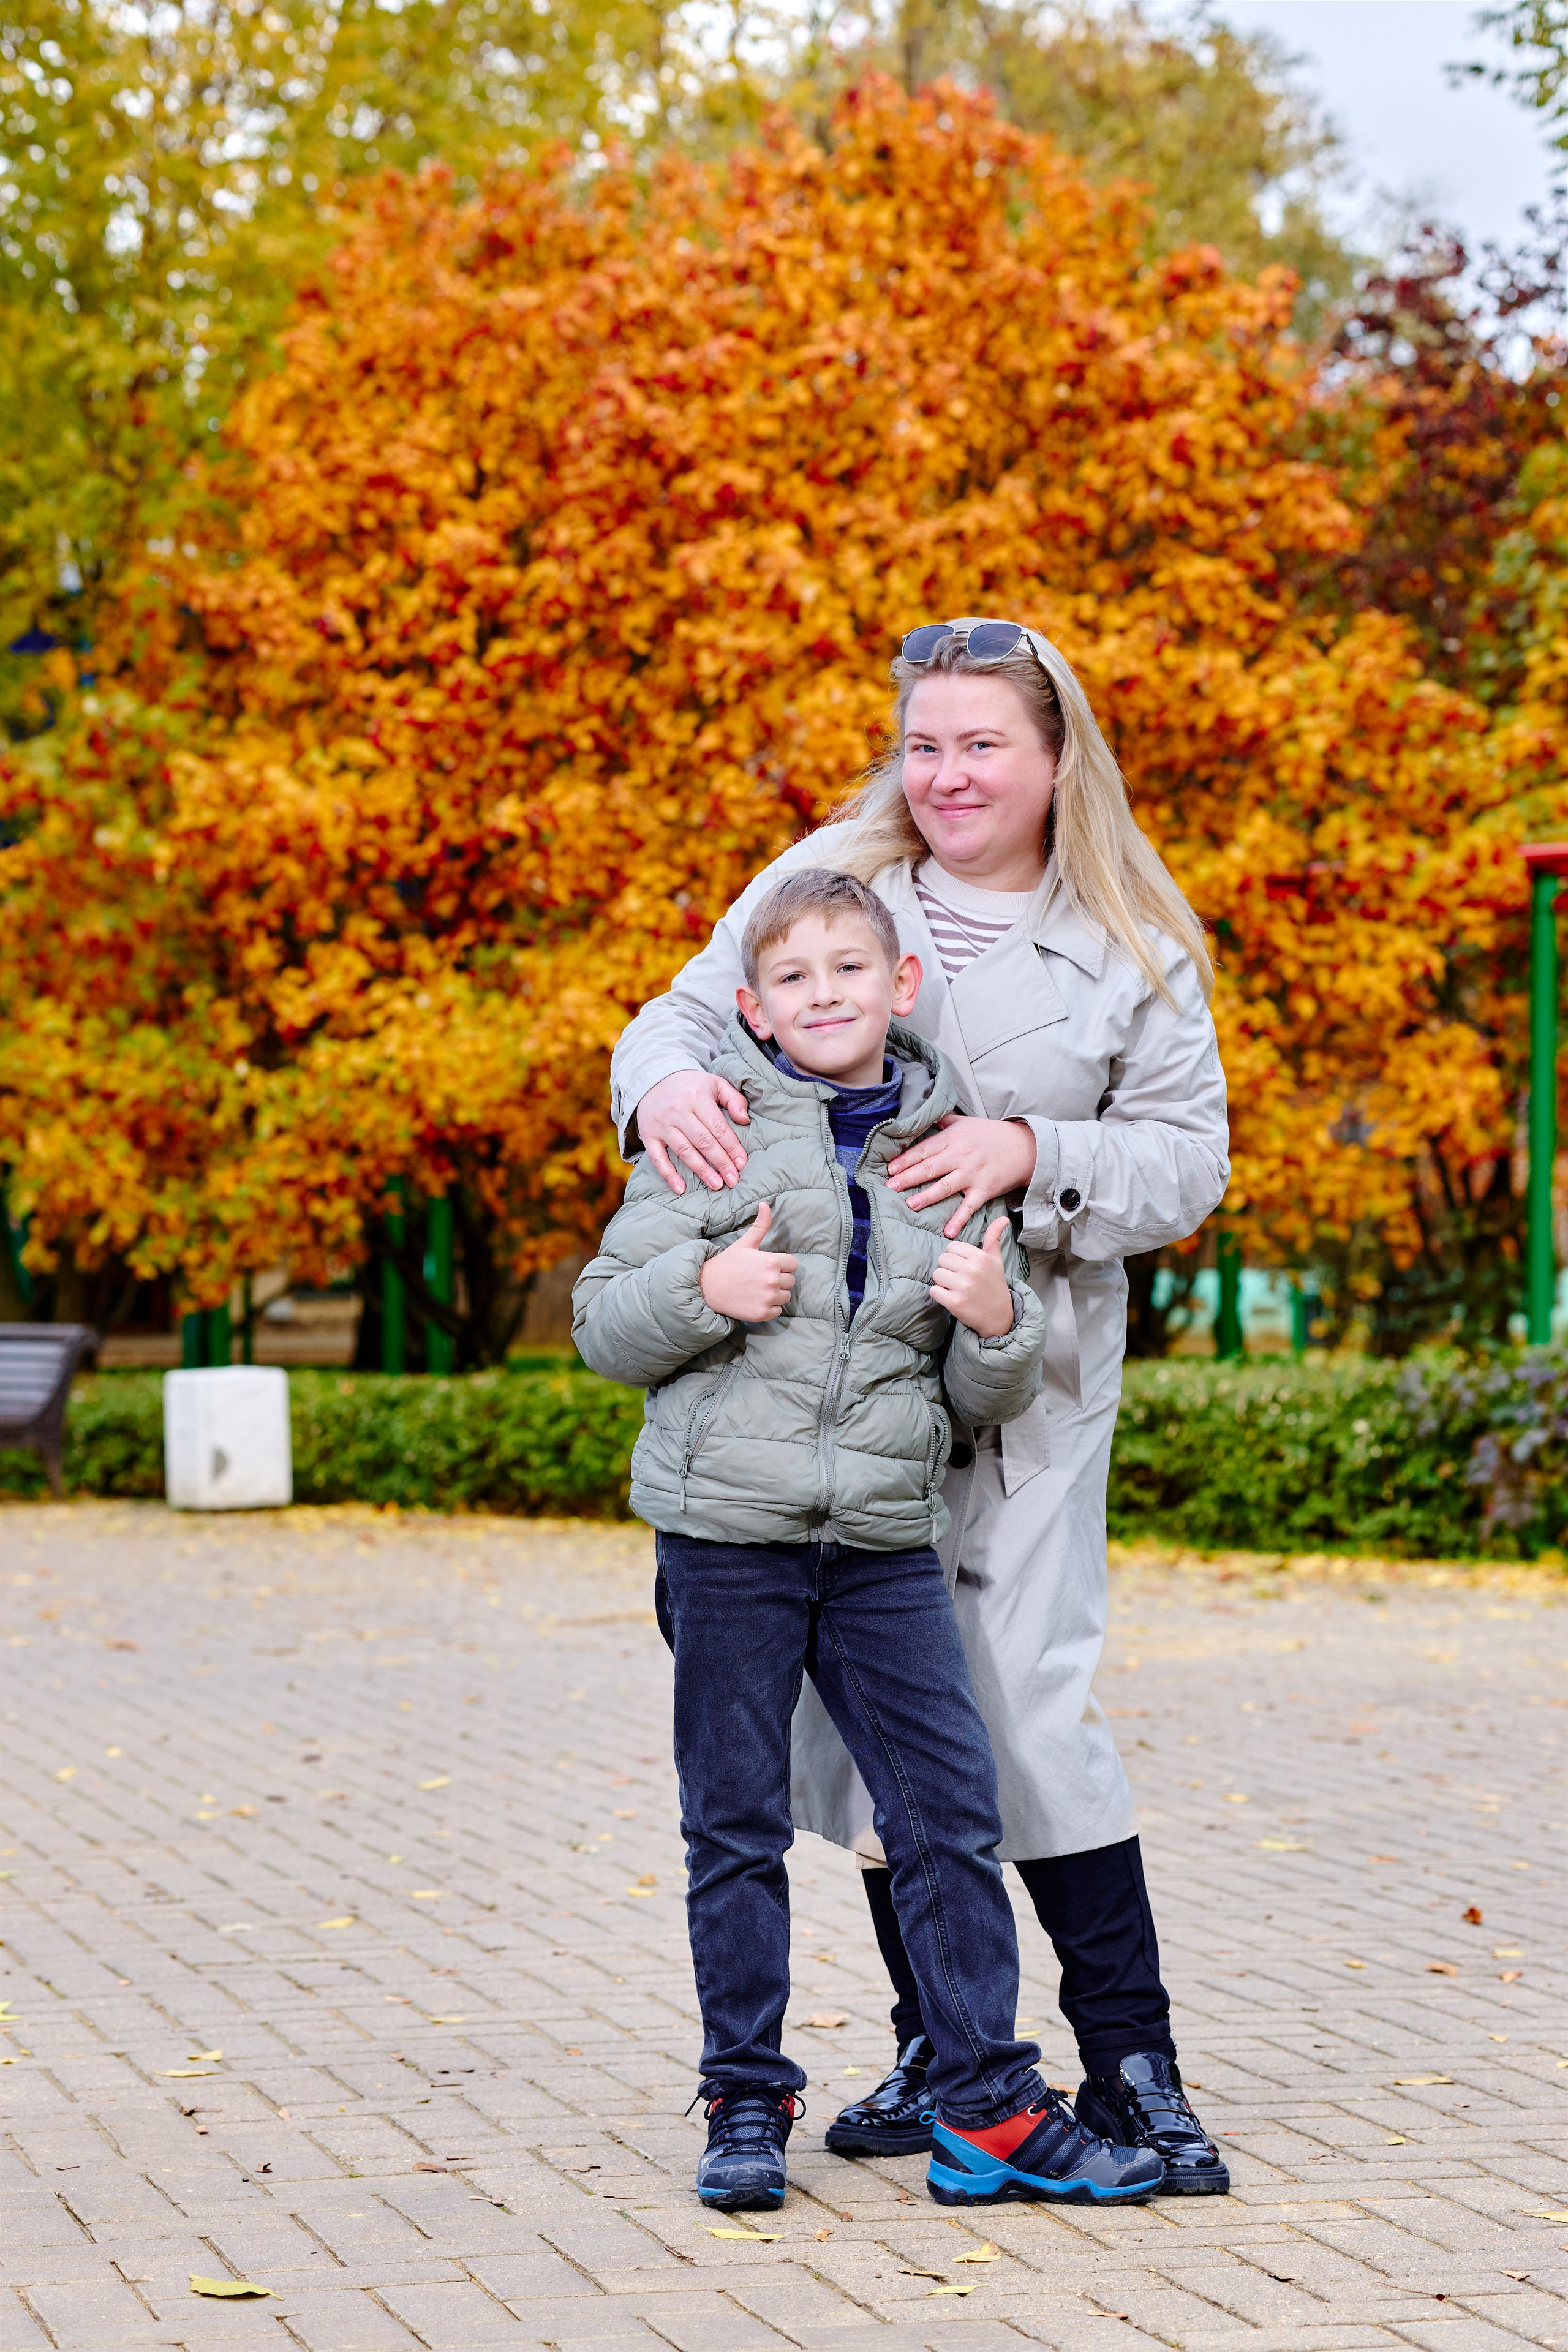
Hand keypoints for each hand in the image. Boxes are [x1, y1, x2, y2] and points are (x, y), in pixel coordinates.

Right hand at [637, 1069, 750, 1195]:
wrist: (653, 1080)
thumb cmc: (691, 1086)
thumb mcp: (715, 1083)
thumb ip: (733, 1099)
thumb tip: (744, 1120)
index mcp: (697, 1097)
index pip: (718, 1127)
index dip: (731, 1147)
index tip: (742, 1163)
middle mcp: (678, 1111)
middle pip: (703, 1141)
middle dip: (721, 1162)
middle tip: (733, 1180)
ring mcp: (662, 1124)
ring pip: (684, 1151)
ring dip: (701, 1170)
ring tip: (716, 1185)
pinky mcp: (648, 1135)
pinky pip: (657, 1158)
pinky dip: (668, 1174)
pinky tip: (681, 1188)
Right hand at [698, 1202, 797, 1321]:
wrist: (707, 1287)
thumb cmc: (728, 1263)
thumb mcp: (744, 1243)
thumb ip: (760, 1225)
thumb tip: (766, 1204)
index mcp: (771, 1261)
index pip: (793, 1264)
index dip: (781, 1265)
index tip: (767, 1266)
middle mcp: (772, 1280)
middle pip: (791, 1281)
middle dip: (779, 1279)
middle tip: (760, 1278)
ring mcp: (768, 1298)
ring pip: (785, 1296)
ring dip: (775, 1294)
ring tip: (757, 1289)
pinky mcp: (762, 1313)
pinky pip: (777, 1311)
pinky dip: (769, 1308)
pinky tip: (755, 1300)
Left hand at [886, 1114, 1037, 1237]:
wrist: (1025, 1147)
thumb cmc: (991, 1134)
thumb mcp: (965, 1122)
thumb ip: (942, 1122)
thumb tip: (921, 1119)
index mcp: (953, 1139)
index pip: (924, 1150)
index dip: (905, 1160)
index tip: (889, 1169)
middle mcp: (960, 1156)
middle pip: (930, 1168)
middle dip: (908, 1178)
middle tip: (890, 1187)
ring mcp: (973, 1174)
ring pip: (945, 1187)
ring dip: (927, 1197)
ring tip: (910, 1205)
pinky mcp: (985, 1190)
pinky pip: (969, 1207)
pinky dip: (959, 1220)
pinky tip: (948, 1231)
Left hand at [930, 1217, 1014, 1337]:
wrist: (999, 1316)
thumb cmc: (994, 1285)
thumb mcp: (996, 1260)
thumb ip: (994, 1238)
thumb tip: (1004, 1218)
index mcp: (980, 1257)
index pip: (951, 1247)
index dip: (955, 1258)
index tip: (965, 1268)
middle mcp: (972, 1269)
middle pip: (942, 1259)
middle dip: (948, 1270)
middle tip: (961, 1280)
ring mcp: (963, 1286)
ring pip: (936, 1274)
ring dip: (943, 1283)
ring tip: (957, 1289)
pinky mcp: (954, 1302)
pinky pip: (934, 1290)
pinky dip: (939, 1295)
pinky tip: (953, 1298)